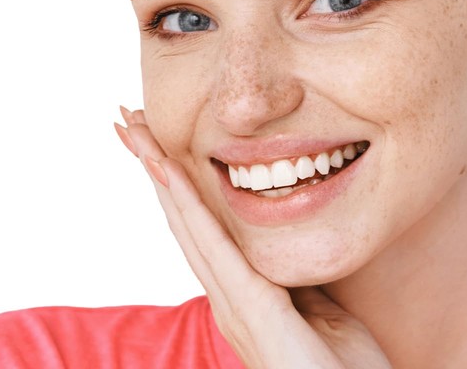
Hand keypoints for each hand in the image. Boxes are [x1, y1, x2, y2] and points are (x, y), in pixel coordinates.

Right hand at [115, 109, 391, 368]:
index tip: (155, 141)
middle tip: (127, 122)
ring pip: (189, 226)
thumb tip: (285, 248)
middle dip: (153, 168)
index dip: (174, 183)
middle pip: (181, 219)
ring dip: (161, 176)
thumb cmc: (339, 366)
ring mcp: (234, 305)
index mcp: (240, 292)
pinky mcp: (253, 310)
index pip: (199, 226)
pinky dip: (191, 208)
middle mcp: (226, 296)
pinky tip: (173, 175)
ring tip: (138, 135)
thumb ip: (293, 277)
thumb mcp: (318, 307)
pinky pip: (217, 248)